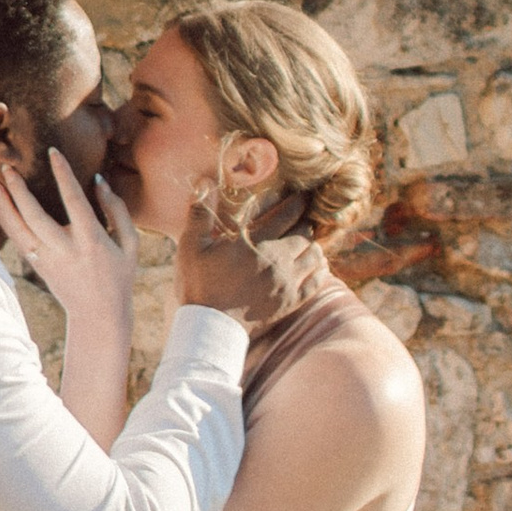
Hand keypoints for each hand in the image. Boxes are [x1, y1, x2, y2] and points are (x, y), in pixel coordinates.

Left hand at [0, 151, 139, 344]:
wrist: (99, 316)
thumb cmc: (119, 276)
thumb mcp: (130, 243)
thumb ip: (117, 210)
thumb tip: (99, 180)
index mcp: (91, 240)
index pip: (74, 200)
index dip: (63, 174)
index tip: (53, 153)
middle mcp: (66, 249)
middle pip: (35, 215)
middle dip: (19, 190)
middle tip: (7, 168)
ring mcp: (49, 260)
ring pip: (19, 229)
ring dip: (4, 204)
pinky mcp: (39, 267)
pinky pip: (18, 241)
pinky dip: (6, 222)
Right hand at [175, 191, 328, 329]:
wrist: (209, 329)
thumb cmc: (198, 285)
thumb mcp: (191, 246)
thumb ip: (200, 212)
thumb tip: (204, 181)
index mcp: (256, 244)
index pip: (286, 215)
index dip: (296, 202)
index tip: (301, 195)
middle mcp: (277, 261)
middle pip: (306, 234)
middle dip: (306, 223)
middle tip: (304, 217)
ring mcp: (285, 284)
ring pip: (315, 257)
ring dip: (314, 246)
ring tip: (310, 240)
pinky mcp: (288, 303)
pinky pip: (315, 284)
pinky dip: (320, 271)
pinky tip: (318, 266)